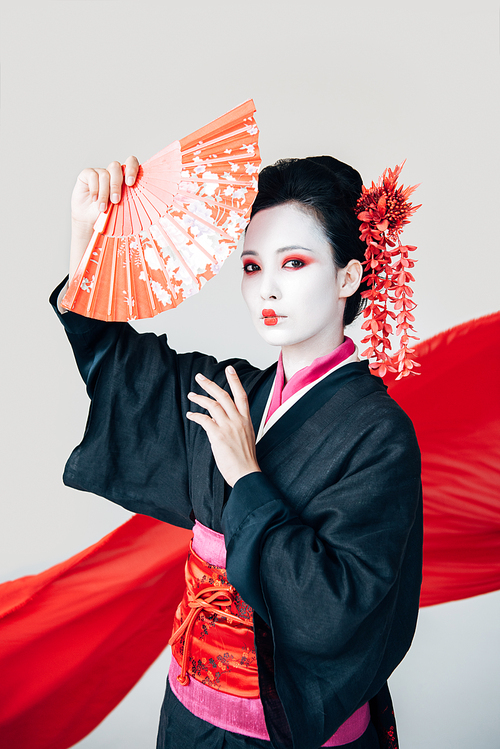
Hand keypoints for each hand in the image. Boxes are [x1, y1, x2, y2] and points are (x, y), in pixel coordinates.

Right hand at [69, 156, 139, 278]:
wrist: (90, 221)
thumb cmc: (110, 215)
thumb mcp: (124, 209)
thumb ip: (134, 202)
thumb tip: (154, 210)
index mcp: (125, 178)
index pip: (131, 162)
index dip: (132, 168)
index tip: (130, 183)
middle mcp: (113, 173)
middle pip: (116, 166)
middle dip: (116, 185)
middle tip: (116, 201)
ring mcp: (100, 172)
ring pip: (104, 174)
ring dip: (104, 193)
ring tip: (103, 208)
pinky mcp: (87, 174)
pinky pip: (92, 175)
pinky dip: (94, 189)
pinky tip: (93, 200)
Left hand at [186, 366, 260, 487]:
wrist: (247, 474)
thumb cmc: (245, 459)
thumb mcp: (245, 437)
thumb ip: (235, 425)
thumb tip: (219, 418)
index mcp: (246, 420)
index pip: (241, 395)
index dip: (235, 381)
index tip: (229, 369)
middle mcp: (238, 420)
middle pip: (223, 396)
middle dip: (210, 384)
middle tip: (199, 377)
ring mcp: (229, 427)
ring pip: (213, 405)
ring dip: (200, 398)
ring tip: (191, 395)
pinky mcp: (219, 436)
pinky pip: (205, 420)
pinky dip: (196, 416)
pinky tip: (190, 415)